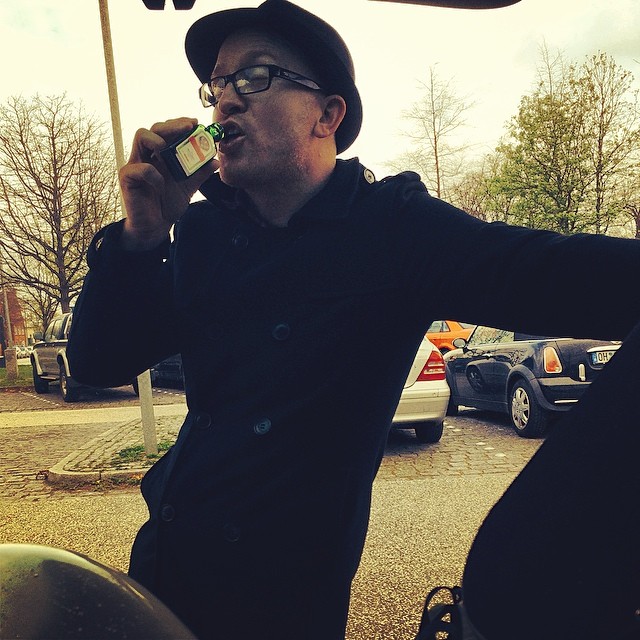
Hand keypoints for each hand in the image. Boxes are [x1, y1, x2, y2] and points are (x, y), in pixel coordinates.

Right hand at [119, 117, 219, 249]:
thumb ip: (199, 174)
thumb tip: (215, 161)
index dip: (179, 123)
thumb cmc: (167, 204)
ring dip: (157, 139)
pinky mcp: (127, 178)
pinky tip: (161, 185)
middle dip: (171, 125)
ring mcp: (135, 164)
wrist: (155, 227)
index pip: (166, 130)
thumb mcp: (188, 187)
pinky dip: (153, 174)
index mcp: (160, 155)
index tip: (195, 123)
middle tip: (188, 127)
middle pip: (153, 128)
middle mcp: (147, 155)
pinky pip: (140, 168)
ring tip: (167, 149)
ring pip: (140, 136)